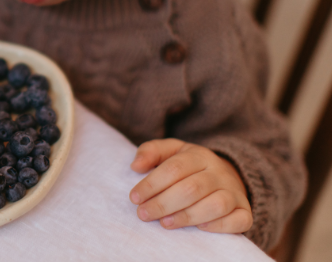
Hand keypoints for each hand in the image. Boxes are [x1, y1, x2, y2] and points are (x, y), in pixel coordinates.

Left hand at [129, 138, 251, 232]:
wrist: (227, 175)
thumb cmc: (189, 166)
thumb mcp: (171, 151)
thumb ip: (151, 152)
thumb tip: (135, 165)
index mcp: (198, 154)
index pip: (175, 168)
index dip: (152, 183)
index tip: (134, 197)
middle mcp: (218, 172)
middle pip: (191, 188)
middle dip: (163, 203)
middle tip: (143, 214)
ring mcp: (234, 192)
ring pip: (215, 205)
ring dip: (187, 216)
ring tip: (165, 223)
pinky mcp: (245, 211)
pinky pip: (238, 221)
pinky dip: (218, 226)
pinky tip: (198, 229)